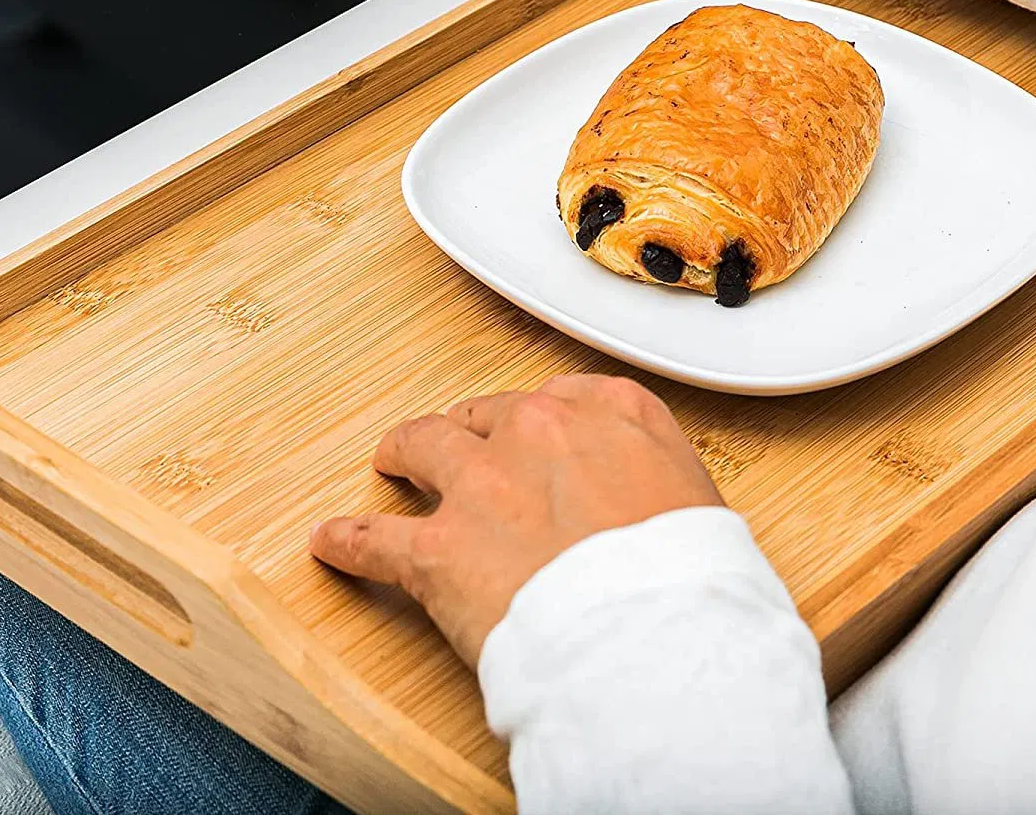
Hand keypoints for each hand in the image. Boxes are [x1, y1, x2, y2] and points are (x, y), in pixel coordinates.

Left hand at [309, 374, 720, 668]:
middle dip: (478, 431)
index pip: (566, 398)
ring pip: (424, 446)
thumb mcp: (704, 514)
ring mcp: (482, 483)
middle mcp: (541, 431)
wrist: (656, 638)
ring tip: (392, 460)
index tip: (536, 431)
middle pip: (492, 415)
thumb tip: (654, 519)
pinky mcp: (438, 547)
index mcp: (614, 415)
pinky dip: (350, 541)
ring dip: (405, 452)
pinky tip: (332, 543)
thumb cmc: (695, 587)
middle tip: (467, 450)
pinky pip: (376, 538)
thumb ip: (663, 490)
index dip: (544, 420)